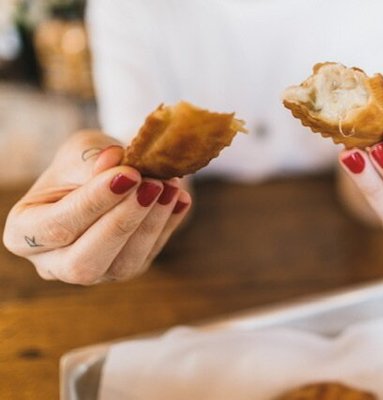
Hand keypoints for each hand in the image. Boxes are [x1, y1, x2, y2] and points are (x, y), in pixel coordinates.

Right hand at [3, 130, 191, 284]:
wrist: (113, 173)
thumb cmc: (86, 163)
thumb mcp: (81, 151)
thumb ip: (93, 161)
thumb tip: (117, 163)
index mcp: (24, 233)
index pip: (57, 227)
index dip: (94, 202)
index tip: (128, 174)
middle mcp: (54, 263)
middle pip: (84, 262)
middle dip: (123, 222)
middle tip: (152, 185)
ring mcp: (94, 272)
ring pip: (123, 265)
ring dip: (151, 225)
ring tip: (171, 187)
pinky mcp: (127, 269)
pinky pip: (149, 256)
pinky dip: (168, 225)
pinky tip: (181, 198)